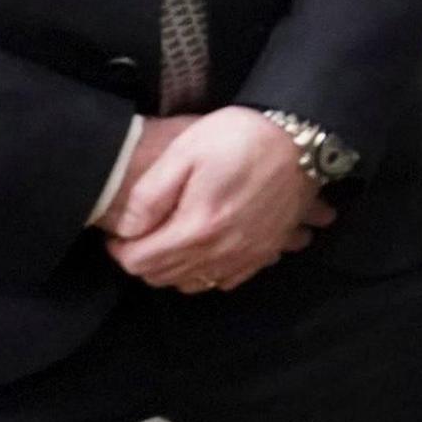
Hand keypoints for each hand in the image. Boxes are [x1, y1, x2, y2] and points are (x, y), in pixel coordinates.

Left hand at [106, 108, 337, 293]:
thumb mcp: (184, 153)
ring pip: (193, 284)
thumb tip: (127, 230)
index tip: (119, 232)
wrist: (302, 138)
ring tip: (171, 240)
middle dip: (143, 260)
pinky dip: (208, 273)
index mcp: (197, 228)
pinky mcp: (266, 252)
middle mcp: (222, 252)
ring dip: (174, 269)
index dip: (119, 249)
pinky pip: (227, 281)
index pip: (139, 263)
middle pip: (163, 277)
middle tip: (142, 234)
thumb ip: (148, 195)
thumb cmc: (240, 138)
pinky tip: (206, 249)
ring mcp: (248, 256)